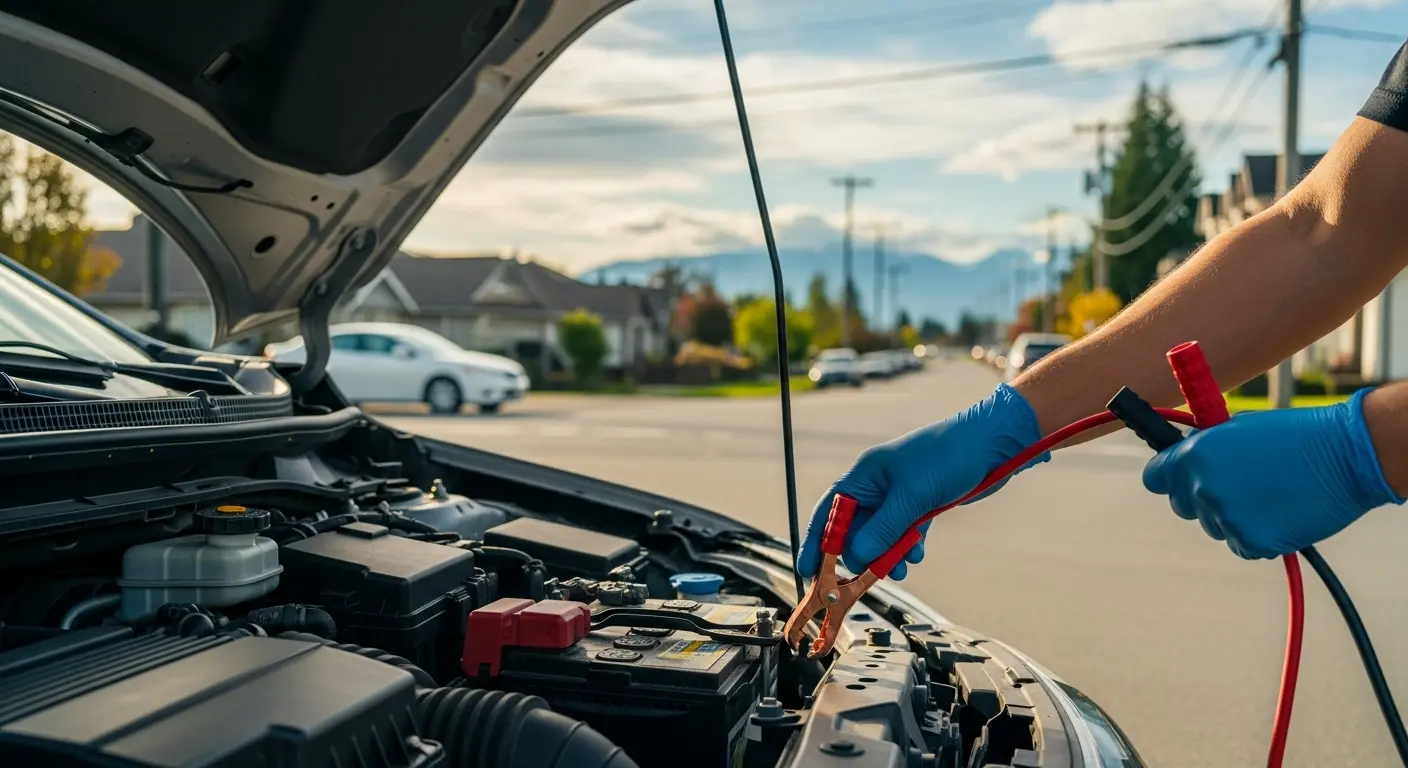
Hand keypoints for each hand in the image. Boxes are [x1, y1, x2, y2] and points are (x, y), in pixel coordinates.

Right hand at [797, 383, 1047, 579]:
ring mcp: (898, 497)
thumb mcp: (912, 497)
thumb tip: (857, 558)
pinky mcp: (919, 505)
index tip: (809, 570)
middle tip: (867, 577)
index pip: (830, 512)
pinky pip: (902, 534)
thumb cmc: (949, 456)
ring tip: (901, 566)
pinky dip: (906, 547)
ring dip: (887, 554)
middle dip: (860, 554)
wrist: (993, 444)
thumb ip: (883, 530)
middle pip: (854, 529)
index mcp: (865, 475)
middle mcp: (877, 486)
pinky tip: (916, 553)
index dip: (817, 542)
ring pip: (880, 536)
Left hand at [1143, 389, 1402, 558]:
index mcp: (1194, 455)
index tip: (1179, 479)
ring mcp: (1226, 517)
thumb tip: (1185, 458)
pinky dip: (1258, 535)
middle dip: (1203, 498)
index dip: (1167, 478)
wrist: (1345, 456)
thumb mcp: (1238, 429)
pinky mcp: (1252, 542)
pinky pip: (1242, 545)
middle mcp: (1203, 487)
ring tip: (1271, 494)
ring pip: (1215, 526)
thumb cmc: (1295, 435)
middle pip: (1184, 506)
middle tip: (1239, 486)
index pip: (1155, 478)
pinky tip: (1281, 513)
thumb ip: (1206, 448)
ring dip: (1234, 516)